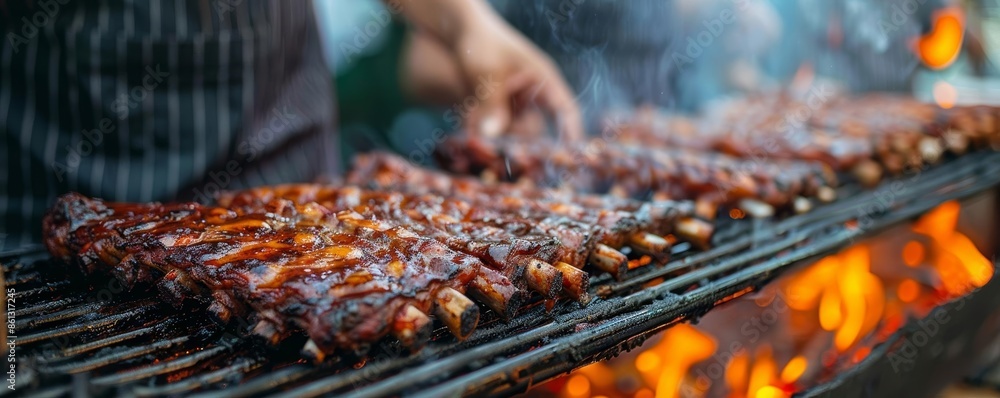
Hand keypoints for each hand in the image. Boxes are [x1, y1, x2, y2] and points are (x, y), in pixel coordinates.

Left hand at [450, 14, 581, 139]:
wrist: (461, 34)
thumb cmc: (482, 45)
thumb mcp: (487, 73)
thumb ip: (491, 104)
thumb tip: (490, 135)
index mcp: (543, 79)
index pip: (564, 108)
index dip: (570, 132)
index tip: (572, 154)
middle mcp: (534, 93)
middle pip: (534, 128)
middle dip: (514, 136)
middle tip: (494, 140)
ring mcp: (518, 102)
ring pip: (513, 130)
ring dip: (494, 132)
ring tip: (471, 120)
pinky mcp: (501, 108)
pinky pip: (497, 126)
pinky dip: (484, 126)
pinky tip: (467, 118)